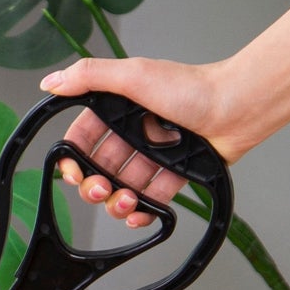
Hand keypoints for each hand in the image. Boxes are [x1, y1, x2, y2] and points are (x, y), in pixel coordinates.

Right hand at [40, 57, 243, 226]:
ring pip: (120, 188)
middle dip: (93, 186)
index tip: (72, 173)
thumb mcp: (133, 75)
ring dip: (116, 202)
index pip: (80, 141)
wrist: (239, 106)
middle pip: (97, 170)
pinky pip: (149, 198)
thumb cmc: (191, 88)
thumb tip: (50, 82)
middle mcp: (131, 134)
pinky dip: (141, 211)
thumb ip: (89, 77)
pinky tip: (139, 213)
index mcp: (116, 110)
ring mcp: (151, 155)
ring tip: (127, 201)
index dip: (71, 160)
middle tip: (102, 189)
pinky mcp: (172, 173)